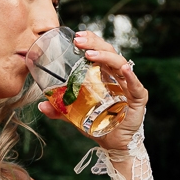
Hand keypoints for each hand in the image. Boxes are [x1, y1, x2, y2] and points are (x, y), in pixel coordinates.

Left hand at [37, 30, 146, 149]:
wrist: (114, 144)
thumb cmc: (98, 123)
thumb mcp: (74, 114)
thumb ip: (59, 108)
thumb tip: (41, 104)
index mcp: (105, 74)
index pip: (100, 51)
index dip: (91, 40)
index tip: (76, 36)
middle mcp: (118, 76)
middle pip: (109, 53)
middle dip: (94, 44)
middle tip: (78, 41)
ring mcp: (129, 86)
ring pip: (120, 64)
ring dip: (105, 57)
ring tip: (90, 54)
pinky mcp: (138, 98)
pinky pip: (135, 86)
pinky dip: (131, 77)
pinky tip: (124, 70)